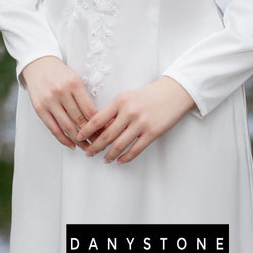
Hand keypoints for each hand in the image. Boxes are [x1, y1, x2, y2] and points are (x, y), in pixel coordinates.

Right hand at [21, 56, 104, 150]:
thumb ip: (84, 98)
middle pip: (80, 120)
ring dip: (79, 141)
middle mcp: (62, 93)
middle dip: (91, 135)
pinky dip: (63, 139)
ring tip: (87, 147)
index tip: (106, 132)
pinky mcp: (40, 109)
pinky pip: (53, 129)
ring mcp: (49, 102)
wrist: (38, 64)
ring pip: (67, 127)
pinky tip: (71, 145)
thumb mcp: (76, 80)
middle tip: (99, 143)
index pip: (90, 110)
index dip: (99, 124)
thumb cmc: (60, 73)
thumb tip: (98, 119)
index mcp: (74, 84)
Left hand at [76, 76, 194, 164]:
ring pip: (119, 145)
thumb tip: (100, 129)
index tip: (79, 137)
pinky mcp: (152, 132)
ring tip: (104, 160)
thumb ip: (115, 110)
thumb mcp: (128, 96)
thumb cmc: (149, 94)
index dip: (86, 131)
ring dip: (109, 155)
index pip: (98, 119)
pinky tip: (120, 160)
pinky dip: (125, 158)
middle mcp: (129, 112)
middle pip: (106, 135)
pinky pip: (135, 150)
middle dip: (95, 147)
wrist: (173, 92)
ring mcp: (141, 123)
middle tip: (88, 153)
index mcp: (120, 101)